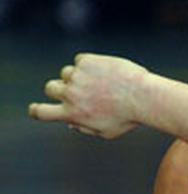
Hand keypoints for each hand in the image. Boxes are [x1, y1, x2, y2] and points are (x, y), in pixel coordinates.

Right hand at [28, 53, 146, 138]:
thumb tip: (71, 123)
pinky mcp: (87, 61)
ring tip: (102, 83)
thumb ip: (86, 129)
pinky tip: (107, 72)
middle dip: (60, 90)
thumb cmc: (130, 118)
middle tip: (78, 91)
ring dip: (79, 77)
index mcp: (72, 114)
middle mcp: (70, 94)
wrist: (144, 97)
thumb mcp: (107, 132)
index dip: (36, 110)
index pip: (41, 112)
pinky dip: (90, 65)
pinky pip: (81, 61)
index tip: (36, 109)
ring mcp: (77, 76)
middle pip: (50, 88)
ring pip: (67, 73)